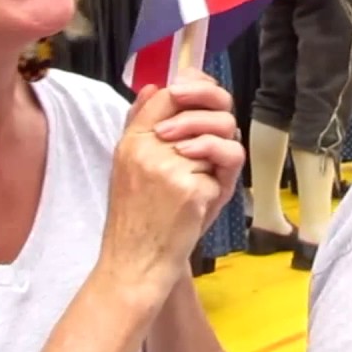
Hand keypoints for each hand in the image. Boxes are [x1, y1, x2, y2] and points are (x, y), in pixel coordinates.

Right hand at [100, 72, 239, 299]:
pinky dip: (217, 188)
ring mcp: (168, 168)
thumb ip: (141, 127)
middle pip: (202, 114)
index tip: (210, 98)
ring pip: (217, 142)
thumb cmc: (137, 220)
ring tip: (201, 181)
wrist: (135, 264)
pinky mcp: (190, 189)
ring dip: (216, 163)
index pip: (167, 95)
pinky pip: (221, 171)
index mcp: (131, 142)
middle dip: (219, 126)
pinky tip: (198, 205)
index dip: (196, 90)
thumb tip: (152, 87)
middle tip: (218, 143)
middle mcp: (147, 149)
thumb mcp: (129, 168)